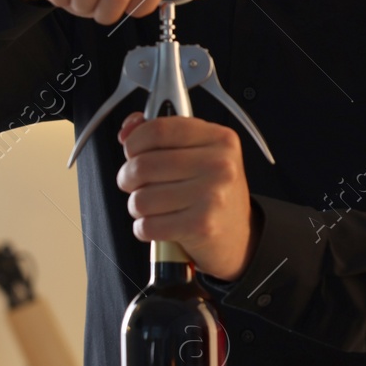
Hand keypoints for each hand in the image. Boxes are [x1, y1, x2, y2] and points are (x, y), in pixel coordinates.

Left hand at [116, 112, 256, 280]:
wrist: (237, 234)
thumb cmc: (211, 190)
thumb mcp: (198, 151)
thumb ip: (162, 133)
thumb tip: (128, 131)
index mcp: (219, 139)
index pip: (158, 130)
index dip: (134, 141)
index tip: (131, 151)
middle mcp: (220, 165)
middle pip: (144, 165)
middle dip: (128, 177)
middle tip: (136, 184)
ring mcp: (213, 197)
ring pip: (141, 199)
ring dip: (137, 206)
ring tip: (153, 206)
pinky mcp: (202, 226)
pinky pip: (148, 226)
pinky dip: (144, 228)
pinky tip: (159, 223)